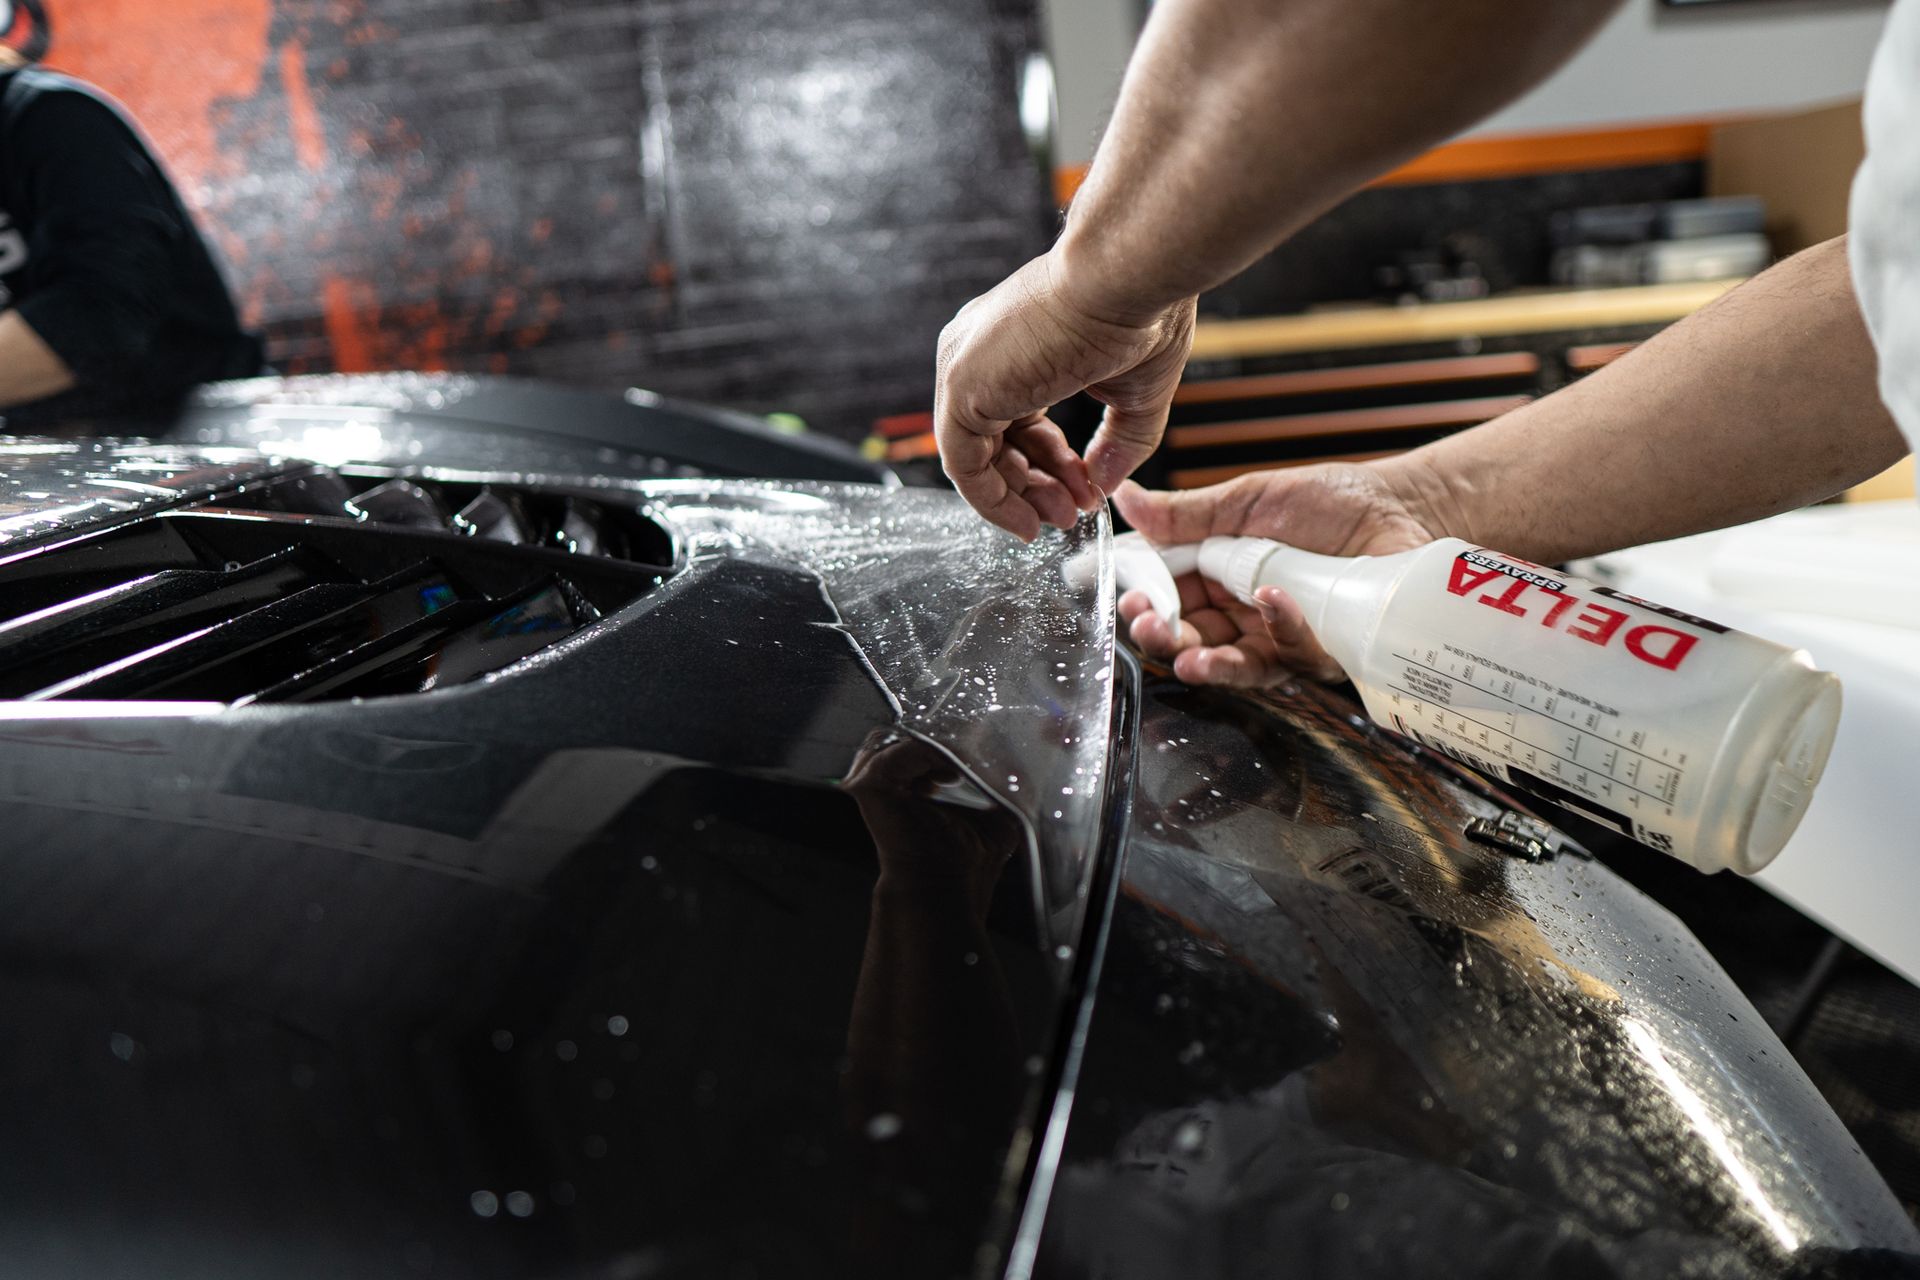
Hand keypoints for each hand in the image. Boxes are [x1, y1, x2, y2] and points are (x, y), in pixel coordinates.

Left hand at [935, 249, 1195, 539]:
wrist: (1129, 275)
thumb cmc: (1140, 311)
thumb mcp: (1136, 392)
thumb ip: (1117, 441)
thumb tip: (1104, 486)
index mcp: (1012, 344)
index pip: (1017, 419)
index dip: (1051, 463)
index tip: (1086, 489)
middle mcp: (979, 354)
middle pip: (994, 442)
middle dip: (1036, 486)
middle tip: (1073, 513)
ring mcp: (964, 368)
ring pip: (974, 459)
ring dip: (1019, 500)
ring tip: (1063, 518)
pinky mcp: (961, 388)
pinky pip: (963, 466)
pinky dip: (992, 502)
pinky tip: (1027, 521)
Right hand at [1113, 463, 1448, 684]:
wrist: (1400, 506)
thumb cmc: (1327, 501)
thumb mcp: (1247, 501)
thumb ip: (1187, 514)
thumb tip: (1125, 498)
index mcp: (1218, 582)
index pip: (1170, 603)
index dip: (1146, 607)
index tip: (1129, 600)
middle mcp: (1246, 618)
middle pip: (1194, 644)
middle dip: (1167, 642)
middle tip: (1151, 628)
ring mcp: (1285, 639)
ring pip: (1239, 665)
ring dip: (1211, 663)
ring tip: (1189, 655)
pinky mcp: (1326, 651)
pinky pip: (1296, 654)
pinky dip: (1280, 630)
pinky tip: (1270, 601)